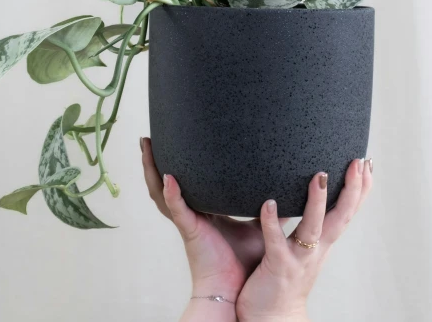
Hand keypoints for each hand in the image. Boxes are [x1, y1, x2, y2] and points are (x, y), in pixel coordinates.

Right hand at [140, 136, 264, 305]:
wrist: (236, 291)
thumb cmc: (243, 262)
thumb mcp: (257, 227)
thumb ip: (267, 209)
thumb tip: (286, 192)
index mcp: (201, 211)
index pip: (182, 183)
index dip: (171, 165)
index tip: (166, 142)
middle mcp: (189, 214)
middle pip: (162, 184)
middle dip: (152, 162)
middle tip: (145, 139)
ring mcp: (187, 222)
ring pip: (161, 193)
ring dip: (152, 170)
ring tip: (147, 148)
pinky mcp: (190, 231)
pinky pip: (178, 210)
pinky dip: (173, 194)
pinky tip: (169, 179)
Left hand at [236, 158, 372, 321]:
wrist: (270, 319)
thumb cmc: (278, 279)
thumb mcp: (294, 247)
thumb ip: (293, 221)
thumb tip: (286, 190)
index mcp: (320, 243)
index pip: (345, 211)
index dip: (358, 189)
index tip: (366, 163)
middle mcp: (316, 249)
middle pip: (341, 217)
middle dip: (352, 190)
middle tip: (358, 161)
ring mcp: (299, 259)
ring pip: (313, 228)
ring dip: (317, 202)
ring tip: (320, 176)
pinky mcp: (278, 267)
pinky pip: (276, 242)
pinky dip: (272, 222)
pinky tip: (269, 202)